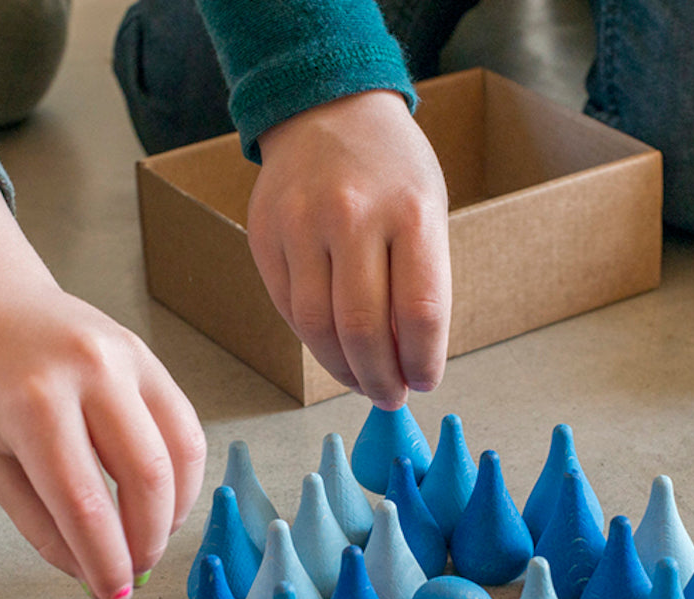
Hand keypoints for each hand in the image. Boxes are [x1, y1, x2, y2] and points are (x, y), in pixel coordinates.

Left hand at [0, 169, 206, 598]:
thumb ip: (39, 521)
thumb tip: (89, 571)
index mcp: (34, 404)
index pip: (85, 504)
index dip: (106, 559)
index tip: (112, 592)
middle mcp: (90, 375)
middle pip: (146, 479)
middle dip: (149, 539)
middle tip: (137, 569)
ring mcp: (128, 360)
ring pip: (179, 454)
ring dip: (174, 510)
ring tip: (152, 536)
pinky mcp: (151, 359)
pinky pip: (186, 428)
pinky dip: (183, 474)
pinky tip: (164, 497)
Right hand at [248, 89, 450, 408]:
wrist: (327, 108)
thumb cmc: (391, 171)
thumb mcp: (427, 214)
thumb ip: (420, 285)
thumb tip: (405, 362)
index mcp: (411, 213)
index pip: (420, 314)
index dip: (423, 362)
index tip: (424, 382)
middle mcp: (353, 217)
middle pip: (365, 330)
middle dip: (381, 379)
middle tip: (391, 396)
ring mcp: (301, 225)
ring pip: (319, 329)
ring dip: (344, 371)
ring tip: (363, 381)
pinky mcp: (265, 236)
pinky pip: (290, 309)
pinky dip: (314, 342)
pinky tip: (333, 349)